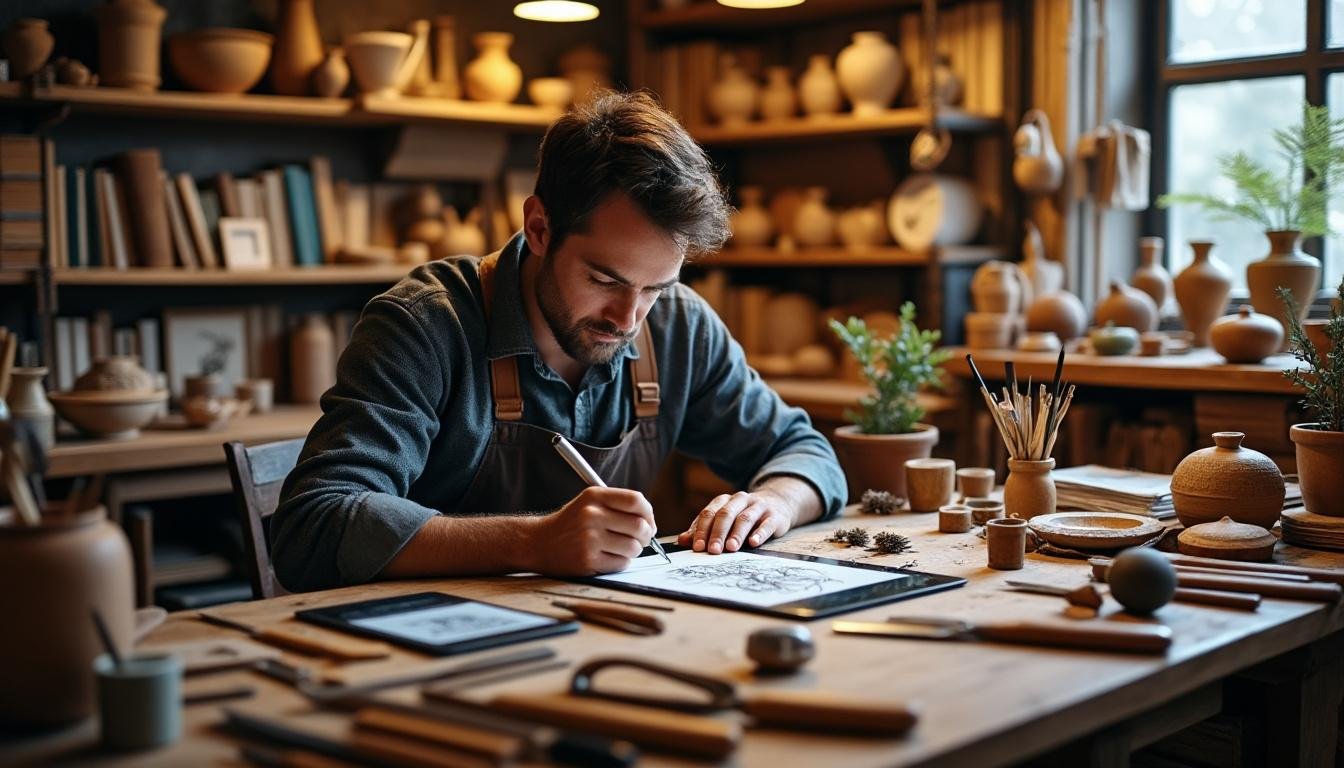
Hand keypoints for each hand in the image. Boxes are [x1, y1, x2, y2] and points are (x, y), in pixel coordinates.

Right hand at [528, 486, 655, 575]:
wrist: (538, 543)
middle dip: (646, 536)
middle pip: (639, 526)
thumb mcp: (589, 503)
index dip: (648, 513)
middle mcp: (591, 515)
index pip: (635, 500)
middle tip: (640, 539)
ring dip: (633, 551)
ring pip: (633, 547)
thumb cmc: (571, 524)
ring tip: (620, 548)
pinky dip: (621, 562)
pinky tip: (608, 557)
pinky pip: (621, 563)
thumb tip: (650, 523)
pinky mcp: (588, 560)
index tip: (648, 521)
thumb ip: (618, 506)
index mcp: (594, 496)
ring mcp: (589, 539)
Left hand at [677, 489, 794, 553]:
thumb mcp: (723, 521)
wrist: (777, 504)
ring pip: (745, 518)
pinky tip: (754, 542)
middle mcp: (740, 500)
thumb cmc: (743, 516)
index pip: (709, 513)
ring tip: (731, 548)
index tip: (697, 547)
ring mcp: (758, 506)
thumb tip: (682, 540)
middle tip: (713, 550)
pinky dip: (760, 533)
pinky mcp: (774, 515)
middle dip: (718, 533)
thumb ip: (703, 530)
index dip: (702, 530)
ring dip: (737, 534)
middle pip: (725, 515)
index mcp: (724, 501)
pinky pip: (767, 523)